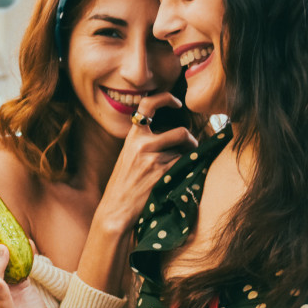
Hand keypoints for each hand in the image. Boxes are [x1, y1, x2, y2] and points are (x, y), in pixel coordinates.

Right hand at [98, 92, 198, 231]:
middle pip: (180, 133)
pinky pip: (185, 165)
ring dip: (188, 158)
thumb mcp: (128, 156)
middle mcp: (143, 144)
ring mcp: (154, 159)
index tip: (178, 103)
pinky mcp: (163, 174)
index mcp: (133, 137)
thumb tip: (171, 135)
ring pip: (184, 152)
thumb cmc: (124, 184)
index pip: (147, 104)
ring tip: (185, 165)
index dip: (166, 98)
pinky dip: (187, 170)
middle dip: (190, 140)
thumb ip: (144, 142)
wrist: (116, 208)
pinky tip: (181, 177)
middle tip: (191, 147)